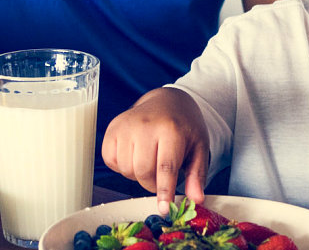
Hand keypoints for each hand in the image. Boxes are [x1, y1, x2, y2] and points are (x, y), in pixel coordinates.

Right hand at [101, 88, 209, 212]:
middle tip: (161, 176)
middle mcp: (146, 125)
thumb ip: (196, 174)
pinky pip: (110, 161)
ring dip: (136, 174)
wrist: (167, 100)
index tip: (164, 209)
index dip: (164, 191)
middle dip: (152, 183)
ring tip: (148, 159)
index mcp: (171, 129)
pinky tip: (134, 153)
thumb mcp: (198, 147)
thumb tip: (196, 200)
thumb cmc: (184, 126)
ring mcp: (126, 125)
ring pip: (125, 169)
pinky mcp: (112, 128)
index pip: (165, 167)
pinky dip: (121, 165)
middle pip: (143, 172)